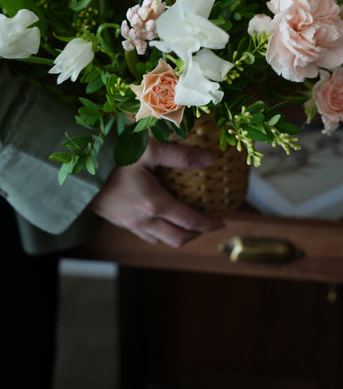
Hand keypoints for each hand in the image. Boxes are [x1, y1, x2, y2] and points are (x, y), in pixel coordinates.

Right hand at [90, 134, 223, 246]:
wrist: (75, 167)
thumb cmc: (113, 154)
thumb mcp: (150, 149)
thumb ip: (182, 155)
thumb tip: (212, 159)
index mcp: (154, 204)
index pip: (190, 222)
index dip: (208, 224)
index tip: (221, 222)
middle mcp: (142, 220)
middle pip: (176, 239)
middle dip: (195, 234)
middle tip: (205, 223)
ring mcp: (127, 223)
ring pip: (159, 239)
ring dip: (176, 235)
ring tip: (184, 221)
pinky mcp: (115, 220)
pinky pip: (143, 234)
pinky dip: (158, 231)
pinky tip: (157, 215)